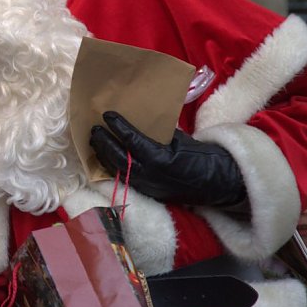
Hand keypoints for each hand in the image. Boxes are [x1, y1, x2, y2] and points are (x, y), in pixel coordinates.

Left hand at [89, 111, 246, 207]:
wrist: (213, 182)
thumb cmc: (197, 155)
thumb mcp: (177, 139)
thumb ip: (156, 133)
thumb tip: (139, 120)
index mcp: (158, 158)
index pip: (131, 140)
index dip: (117, 126)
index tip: (107, 114)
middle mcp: (148, 174)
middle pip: (116, 156)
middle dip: (102, 142)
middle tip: (93, 129)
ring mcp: (145, 185)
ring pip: (115, 169)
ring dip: (102, 155)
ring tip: (93, 141)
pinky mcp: (144, 191)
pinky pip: (121, 178)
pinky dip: (110, 166)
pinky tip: (103, 157)